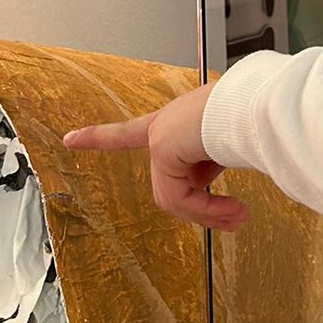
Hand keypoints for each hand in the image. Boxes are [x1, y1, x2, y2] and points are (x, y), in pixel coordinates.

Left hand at [62, 79, 248, 230]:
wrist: (252, 104)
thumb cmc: (247, 116)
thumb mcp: (224, 145)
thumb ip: (207, 165)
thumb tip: (209, 197)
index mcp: (176, 120)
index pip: (130, 131)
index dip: (99, 137)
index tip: (70, 139)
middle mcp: (164, 125)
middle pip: (168, 184)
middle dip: (200, 210)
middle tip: (235, 217)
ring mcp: (160, 135)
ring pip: (175, 195)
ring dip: (208, 213)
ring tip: (239, 215)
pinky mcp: (163, 148)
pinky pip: (181, 196)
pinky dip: (206, 209)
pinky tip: (232, 208)